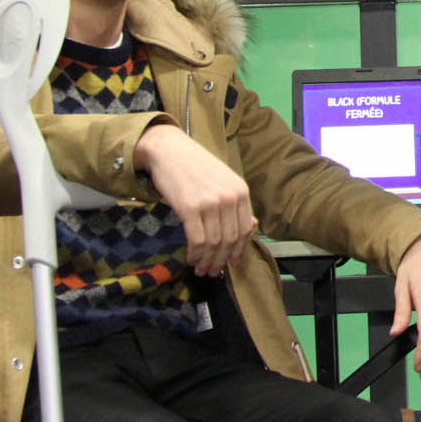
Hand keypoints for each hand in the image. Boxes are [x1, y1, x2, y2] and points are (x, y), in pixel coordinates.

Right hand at [134, 123, 256, 275]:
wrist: (170, 150)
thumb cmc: (195, 166)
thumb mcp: (223, 180)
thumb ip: (235, 203)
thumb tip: (250, 227)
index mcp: (241, 191)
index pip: (245, 229)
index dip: (238, 250)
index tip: (232, 262)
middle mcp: (229, 197)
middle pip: (230, 239)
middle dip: (222, 260)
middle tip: (213, 271)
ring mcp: (211, 202)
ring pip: (215, 243)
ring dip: (207, 261)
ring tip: (200, 269)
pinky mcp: (190, 208)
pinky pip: (197, 240)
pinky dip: (195, 254)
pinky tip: (191, 259)